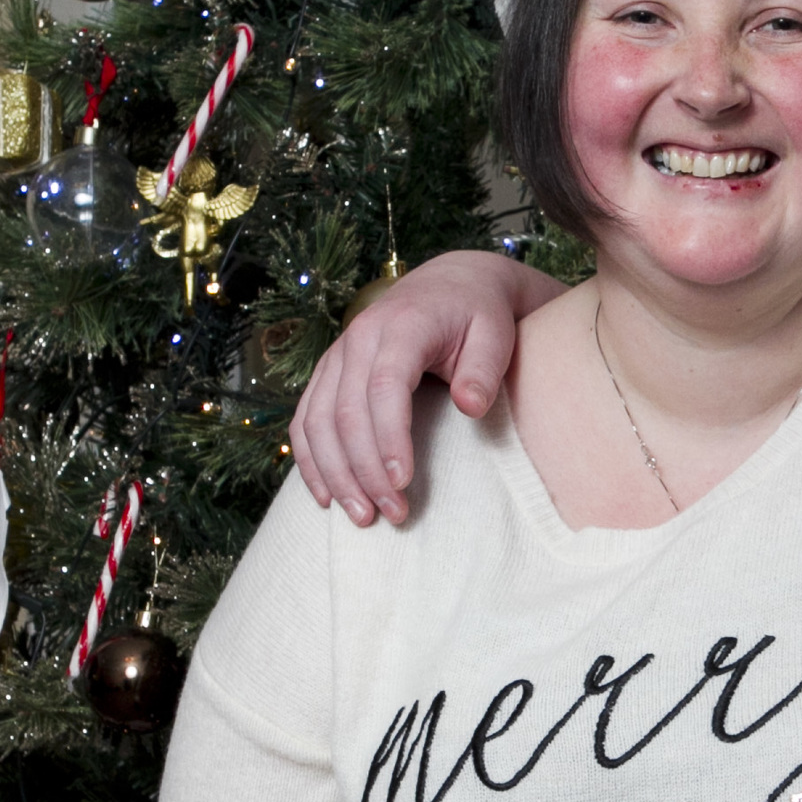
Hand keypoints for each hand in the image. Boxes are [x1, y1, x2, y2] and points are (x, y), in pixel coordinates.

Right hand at [288, 251, 563, 525]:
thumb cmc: (478, 315)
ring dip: (335, 474)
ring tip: (361, 516)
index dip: (389, 438)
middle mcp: (358, 339)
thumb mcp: (495, 333)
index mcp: (402, 326)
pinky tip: (326, 496)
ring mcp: (337, 356)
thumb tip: (469, 407)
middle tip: (392, 514)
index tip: (402, 482)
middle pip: (346, 412)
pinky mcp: (328, 373)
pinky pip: (306, 420)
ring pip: (317, 421)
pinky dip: (311, 460)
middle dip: (364, 470)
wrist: (452, 285)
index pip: (385, 387)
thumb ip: (485, 368)